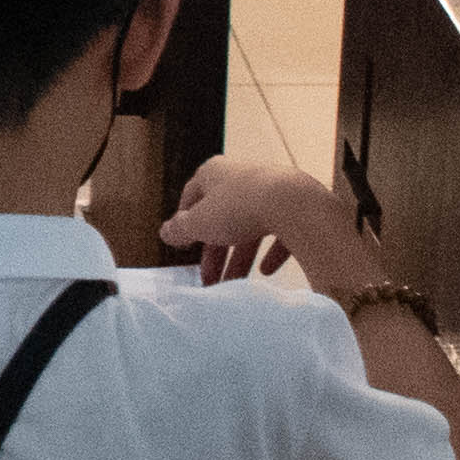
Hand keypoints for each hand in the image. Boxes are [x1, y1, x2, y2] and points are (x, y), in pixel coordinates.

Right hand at [163, 152, 379, 300]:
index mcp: (213, 173)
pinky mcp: (295, 206)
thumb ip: (181, 230)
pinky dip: (271, 252)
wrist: (292, 204)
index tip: (184, 246)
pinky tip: (266, 272)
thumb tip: (165, 232)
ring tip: (234, 285)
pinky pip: (279, 231)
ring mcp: (270, 189)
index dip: (185, 221)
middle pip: (222, 217)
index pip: (192, 196)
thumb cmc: (237, 208)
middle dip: (215, 252)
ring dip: (240, 257)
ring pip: (250, 227)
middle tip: (209, 280)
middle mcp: (241, 176)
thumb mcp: (200, 223)